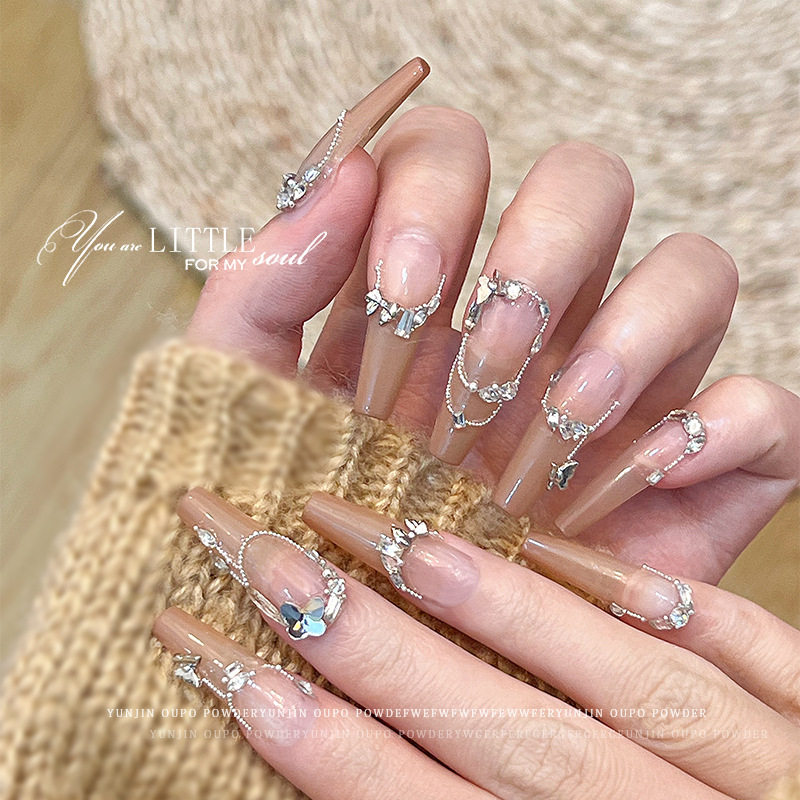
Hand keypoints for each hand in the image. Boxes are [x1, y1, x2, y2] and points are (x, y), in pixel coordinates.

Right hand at [155, 489, 799, 798]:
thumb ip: (473, 799)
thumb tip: (353, 732)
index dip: (317, 740)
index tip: (224, 662)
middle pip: (498, 731)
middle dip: (367, 644)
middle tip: (262, 556)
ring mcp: (764, 765)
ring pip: (611, 675)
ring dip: (491, 600)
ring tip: (387, 533)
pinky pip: (733, 640)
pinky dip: (641, 593)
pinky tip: (556, 545)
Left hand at [186, 60, 799, 585]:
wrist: (367, 663)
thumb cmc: (300, 525)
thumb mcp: (250, 403)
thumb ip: (263, 284)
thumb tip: (342, 170)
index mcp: (431, 292)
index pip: (458, 156)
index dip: (437, 197)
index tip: (401, 296)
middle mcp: (535, 322)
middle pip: (587, 186)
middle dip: (540, 256)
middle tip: (483, 370)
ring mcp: (623, 390)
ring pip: (693, 274)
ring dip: (630, 337)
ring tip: (554, 432)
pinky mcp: (692, 475)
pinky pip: (765, 411)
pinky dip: (720, 432)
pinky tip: (634, 486)